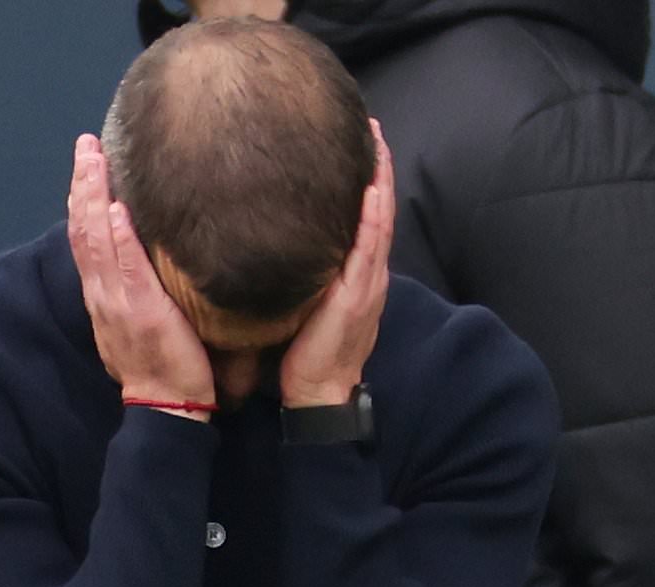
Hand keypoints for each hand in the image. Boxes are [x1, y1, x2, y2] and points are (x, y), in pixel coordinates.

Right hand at [67, 134, 215, 421]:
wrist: (165, 406)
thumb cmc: (164, 364)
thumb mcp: (143, 319)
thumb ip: (142, 287)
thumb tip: (155, 253)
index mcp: (104, 294)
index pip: (87, 237)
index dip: (83, 199)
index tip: (88, 164)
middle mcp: (102, 293)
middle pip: (83, 229)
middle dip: (82, 184)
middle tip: (86, 146)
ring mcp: (116, 301)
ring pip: (95, 240)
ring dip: (93, 196)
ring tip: (94, 159)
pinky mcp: (139, 311)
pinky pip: (124, 267)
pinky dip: (117, 237)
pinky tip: (117, 208)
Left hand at [280, 119, 394, 407]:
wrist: (318, 393)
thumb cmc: (306, 352)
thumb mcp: (306, 302)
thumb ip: (301, 272)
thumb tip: (275, 242)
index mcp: (355, 274)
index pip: (365, 216)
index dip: (366, 178)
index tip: (360, 140)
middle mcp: (367, 273)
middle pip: (378, 209)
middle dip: (378, 166)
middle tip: (372, 125)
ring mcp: (366, 283)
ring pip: (379, 221)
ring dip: (380, 180)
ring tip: (376, 141)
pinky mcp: (357, 297)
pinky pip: (369, 250)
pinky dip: (373, 219)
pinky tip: (371, 190)